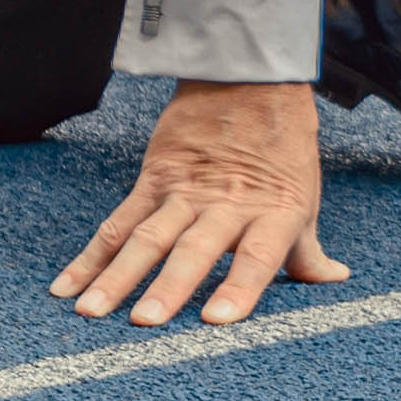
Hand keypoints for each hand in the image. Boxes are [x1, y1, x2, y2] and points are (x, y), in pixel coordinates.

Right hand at [52, 80, 344, 326]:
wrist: (250, 78)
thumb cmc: (283, 147)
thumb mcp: (303, 195)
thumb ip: (307, 247)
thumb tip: (333, 279)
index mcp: (272, 212)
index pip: (256, 255)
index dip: (238, 287)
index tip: (217, 321)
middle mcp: (226, 204)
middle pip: (193, 248)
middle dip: (169, 286)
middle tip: (146, 323)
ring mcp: (184, 191)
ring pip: (146, 237)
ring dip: (117, 276)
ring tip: (92, 311)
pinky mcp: (154, 178)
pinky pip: (119, 221)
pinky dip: (91, 255)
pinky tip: (67, 286)